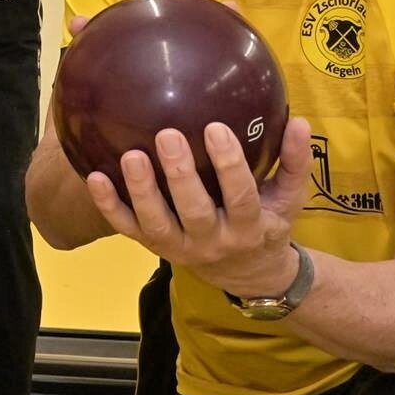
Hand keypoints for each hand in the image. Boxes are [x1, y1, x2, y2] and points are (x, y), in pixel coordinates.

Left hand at [83, 116, 311, 292]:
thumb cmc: (267, 222)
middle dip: (180, 175)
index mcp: (248, 227)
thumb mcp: (289, 198)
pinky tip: (93, 176)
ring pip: (157, 224)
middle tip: (167, 134)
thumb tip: (301, 121)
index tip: (215, 127)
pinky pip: (127, 229)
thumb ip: (295, 161)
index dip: (229, 165)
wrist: (248, 273)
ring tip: (131, 155)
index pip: (240, 197)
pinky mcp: (153, 247)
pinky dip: (109, 206)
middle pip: (195, 212)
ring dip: (141, 191)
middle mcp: (212, 241)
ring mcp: (180, 248)